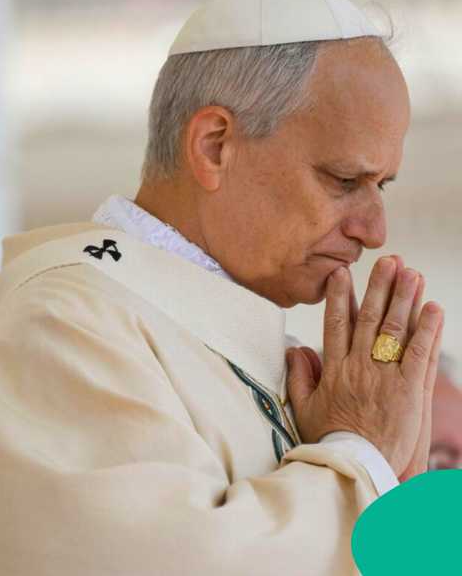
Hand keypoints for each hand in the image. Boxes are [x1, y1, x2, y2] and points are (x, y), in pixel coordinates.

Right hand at [287, 256, 444, 476]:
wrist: (352, 467)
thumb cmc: (328, 441)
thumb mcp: (303, 408)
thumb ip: (299, 377)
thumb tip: (296, 348)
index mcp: (333, 369)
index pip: (336, 324)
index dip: (339, 296)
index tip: (342, 273)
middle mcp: (358, 366)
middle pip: (369, 318)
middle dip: (379, 287)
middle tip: (388, 261)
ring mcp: (384, 377)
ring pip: (395, 329)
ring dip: (405, 298)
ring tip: (412, 273)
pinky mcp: (408, 390)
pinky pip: (420, 353)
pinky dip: (428, 329)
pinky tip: (434, 308)